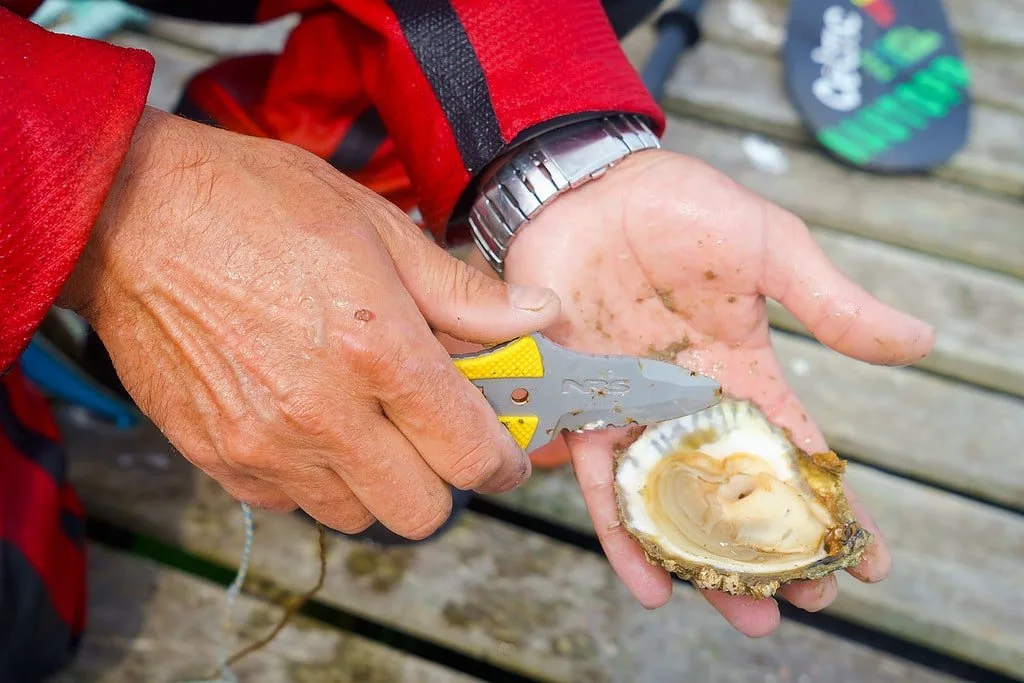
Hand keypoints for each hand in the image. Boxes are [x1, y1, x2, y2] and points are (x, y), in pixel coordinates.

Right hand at [57, 107, 560, 538]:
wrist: (130, 217)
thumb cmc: (256, 206)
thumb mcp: (376, 226)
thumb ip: (463, 291)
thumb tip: (539, 315)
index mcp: (374, 350)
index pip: (470, 453)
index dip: (505, 461)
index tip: (508, 451)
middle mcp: (322, 414)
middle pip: (424, 510)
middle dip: (447, 478)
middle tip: (439, 432)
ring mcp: (265, 445)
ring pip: (360, 517)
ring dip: (382, 482)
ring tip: (371, 421)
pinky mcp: (220, 459)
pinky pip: (295, 504)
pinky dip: (320, 479)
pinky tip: (313, 422)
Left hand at [494, 148, 934, 635]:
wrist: (590, 187)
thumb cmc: (683, 209)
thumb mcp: (771, 249)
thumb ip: (830, 302)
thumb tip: (919, 344)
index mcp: (744, 372)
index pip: (799, 452)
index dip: (835, 505)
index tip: (867, 561)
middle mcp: (691, 403)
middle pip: (736, 495)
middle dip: (769, 552)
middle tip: (801, 606)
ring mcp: (635, 409)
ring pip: (672, 504)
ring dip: (703, 563)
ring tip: (738, 615)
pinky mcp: (581, 405)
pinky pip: (601, 481)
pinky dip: (621, 531)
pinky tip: (647, 582)